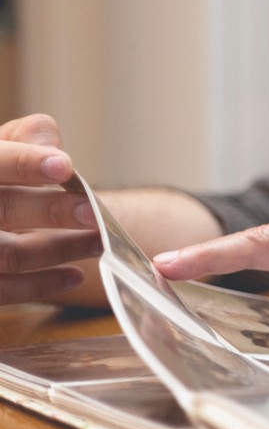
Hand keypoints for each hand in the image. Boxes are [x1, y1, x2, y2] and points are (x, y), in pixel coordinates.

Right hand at [0, 114, 101, 304]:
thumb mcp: (1, 147)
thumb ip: (26, 139)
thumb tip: (54, 148)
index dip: (26, 163)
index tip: (65, 166)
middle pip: (3, 208)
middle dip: (52, 211)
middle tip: (95, 213)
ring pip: (9, 253)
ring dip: (61, 248)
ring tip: (99, 241)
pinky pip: (4, 290)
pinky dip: (42, 285)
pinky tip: (76, 275)